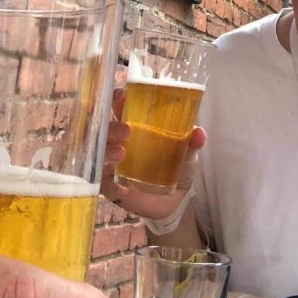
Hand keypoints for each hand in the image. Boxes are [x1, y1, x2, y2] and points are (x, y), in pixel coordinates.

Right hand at [100, 88, 205, 219]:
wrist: (174, 201)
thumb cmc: (176, 165)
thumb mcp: (187, 152)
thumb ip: (191, 142)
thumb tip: (199, 133)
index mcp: (133, 125)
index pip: (117, 107)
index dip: (115, 99)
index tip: (122, 96)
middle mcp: (117, 141)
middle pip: (103, 127)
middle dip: (111, 126)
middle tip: (127, 130)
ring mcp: (111, 162)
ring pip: (98, 151)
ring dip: (106, 150)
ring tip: (121, 153)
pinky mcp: (109, 185)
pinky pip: (100, 180)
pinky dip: (106, 179)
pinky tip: (118, 182)